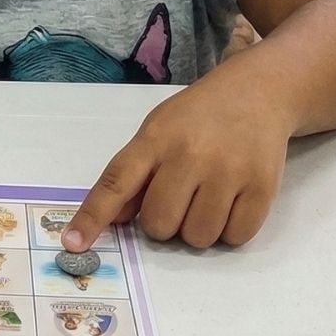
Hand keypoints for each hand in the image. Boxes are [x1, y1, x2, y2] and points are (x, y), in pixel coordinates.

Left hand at [61, 73, 290, 250]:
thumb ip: (134, 174)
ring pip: (197, 237)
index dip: (92, 217)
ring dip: (198, 229)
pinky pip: (235, 237)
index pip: (116, 182)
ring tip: (209, 197)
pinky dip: (230, 230)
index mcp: (155, 138)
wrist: (258, 91)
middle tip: (181, 197)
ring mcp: (228, 171)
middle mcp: (189, 154)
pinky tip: (233, 199)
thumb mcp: (158, 129)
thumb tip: (113, 220)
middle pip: (159, 224)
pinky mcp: (262, 187)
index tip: (73, 244)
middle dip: (165, 222)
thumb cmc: (199, 116)